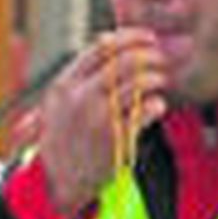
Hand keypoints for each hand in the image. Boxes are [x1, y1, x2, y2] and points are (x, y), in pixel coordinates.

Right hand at [36, 29, 167, 218]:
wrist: (56, 181)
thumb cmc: (61, 137)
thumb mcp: (57, 102)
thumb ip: (80, 74)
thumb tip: (108, 40)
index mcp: (65, 84)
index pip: (102, 47)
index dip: (131, 37)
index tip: (148, 37)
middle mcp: (80, 97)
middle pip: (124, 61)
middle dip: (149, 55)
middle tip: (161, 58)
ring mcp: (98, 118)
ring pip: (138, 84)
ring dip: (156, 78)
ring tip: (161, 80)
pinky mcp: (115, 139)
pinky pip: (145, 112)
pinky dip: (157, 105)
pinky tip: (158, 105)